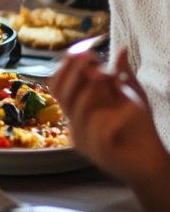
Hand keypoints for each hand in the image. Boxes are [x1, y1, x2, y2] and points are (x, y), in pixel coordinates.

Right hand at [50, 49, 168, 185]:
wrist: (153, 162)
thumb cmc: (141, 130)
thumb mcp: (131, 96)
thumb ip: (122, 74)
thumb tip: (120, 48)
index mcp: (79, 109)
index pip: (58, 85)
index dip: (66, 67)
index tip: (81, 51)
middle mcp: (76, 123)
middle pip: (60, 94)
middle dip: (73, 73)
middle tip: (90, 59)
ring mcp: (84, 139)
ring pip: (78, 110)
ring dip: (93, 91)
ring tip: (110, 77)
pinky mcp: (98, 153)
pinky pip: (99, 130)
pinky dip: (114, 117)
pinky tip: (129, 109)